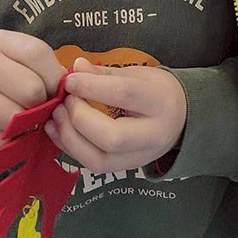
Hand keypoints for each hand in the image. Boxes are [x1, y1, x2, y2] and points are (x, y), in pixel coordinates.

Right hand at [0, 31, 65, 151]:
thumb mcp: (12, 57)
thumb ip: (41, 67)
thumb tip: (69, 92)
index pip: (38, 54)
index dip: (55, 77)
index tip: (56, 90)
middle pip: (30, 90)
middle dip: (42, 105)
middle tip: (40, 110)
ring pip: (14, 119)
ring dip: (27, 128)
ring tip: (26, 123)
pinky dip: (10, 143)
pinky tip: (9, 134)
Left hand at [45, 58, 185, 172]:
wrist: (181, 118)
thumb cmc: (156, 91)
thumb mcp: (137, 74)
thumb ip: (104, 74)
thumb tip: (75, 68)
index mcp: (160, 102)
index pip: (124, 95)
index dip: (92, 87)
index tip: (69, 80)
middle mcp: (154, 135)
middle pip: (112, 137)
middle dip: (80, 118)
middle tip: (65, 100)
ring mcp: (140, 158)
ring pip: (100, 160)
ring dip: (70, 138)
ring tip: (57, 115)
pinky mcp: (125, 169)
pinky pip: (93, 166)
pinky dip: (70, 148)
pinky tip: (58, 130)